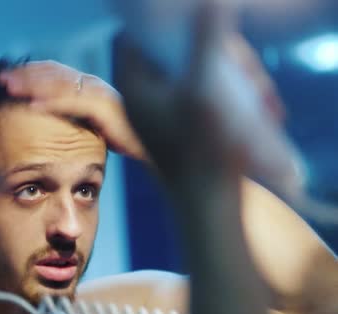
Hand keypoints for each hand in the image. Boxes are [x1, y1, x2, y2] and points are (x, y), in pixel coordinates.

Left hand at [0, 60, 147, 160]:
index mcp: (90, 88)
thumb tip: (61, 123)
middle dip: (26, 75)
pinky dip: (52, 101)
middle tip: (1, 78)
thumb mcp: (98, 126)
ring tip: (8, 86)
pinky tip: (33, 103)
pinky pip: (73, 102)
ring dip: (32, 84)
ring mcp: (100, 94)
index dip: (32, 74)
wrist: (157, 147)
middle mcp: (94, 85)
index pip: (56, 75)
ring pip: (60, 84)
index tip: (10, 80)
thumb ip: (80, 119)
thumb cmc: (128, 138)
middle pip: (54, 74)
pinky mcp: (105, 108)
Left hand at [114, 9, 284, 188]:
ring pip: (197, 72)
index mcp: (135, 86)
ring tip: (264, 100)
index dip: (166, 23)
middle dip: (221, 54)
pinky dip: (233, 95)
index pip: (137, 36)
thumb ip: (206, 40)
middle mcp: (145, 96)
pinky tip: (260, 110)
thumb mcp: (205, 90)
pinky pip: (207, 93)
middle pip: (175, 51)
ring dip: (235, 77)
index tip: (202, 23)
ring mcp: (165, 111)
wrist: (207, 205)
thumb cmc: (202, 154)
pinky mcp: (185, 123)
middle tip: (251, 72)